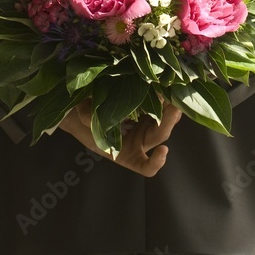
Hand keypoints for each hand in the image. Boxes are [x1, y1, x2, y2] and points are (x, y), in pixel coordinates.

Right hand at [58, 99, 181, 176]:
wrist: (80, 104)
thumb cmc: (81, 119)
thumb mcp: (81, 119)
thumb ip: (86, 118)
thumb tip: (90, 115)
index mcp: (126, 152)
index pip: (145, 166)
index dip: (156, 162)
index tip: (163, 150)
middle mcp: (139, 139)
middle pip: (159, 135)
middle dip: (168, 121)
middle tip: (173, 104)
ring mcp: (145, 123)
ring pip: (164, 119)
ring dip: (170, 106)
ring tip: (169, 89)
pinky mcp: (147, 105)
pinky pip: (161, 105)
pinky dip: (165, 99)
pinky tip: (164, 88)